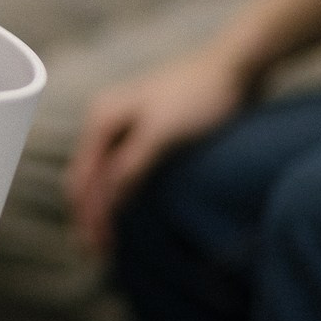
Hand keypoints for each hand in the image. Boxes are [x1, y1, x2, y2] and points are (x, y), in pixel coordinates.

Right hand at [64, 44, 254, 253]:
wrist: (234, 67)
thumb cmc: (198, 97)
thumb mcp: (163, 134)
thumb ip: (132, 166)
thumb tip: (109, 201)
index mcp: (102, 119)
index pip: (85, 178)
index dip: (89, 216)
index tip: (99, 250)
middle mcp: (105, 121)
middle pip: (86, 177)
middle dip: (88, 215)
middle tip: (98, 254)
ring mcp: (124, 124)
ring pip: (101, 174)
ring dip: (102, 206)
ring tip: (107, 239)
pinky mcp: (144, 130)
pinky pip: (119, 168)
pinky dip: (117, 192)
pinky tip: (126, 206)